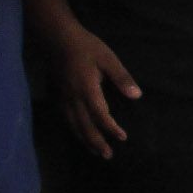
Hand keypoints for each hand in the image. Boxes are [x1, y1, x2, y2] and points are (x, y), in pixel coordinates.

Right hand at [53, 21, 139, 156]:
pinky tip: (79, 135)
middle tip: (107, 155)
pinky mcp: (56, 95)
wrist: (56, 37)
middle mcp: (73, 97)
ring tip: (94, 152)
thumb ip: (122, 78)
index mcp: (87, 89)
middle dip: (96, 142)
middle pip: (84, 125)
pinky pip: (64, 118)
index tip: (122, 138)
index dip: (111, 129)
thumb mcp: (108, 59)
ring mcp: (62, 97)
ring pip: (72, 124)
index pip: (100, 115)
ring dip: (84, 139)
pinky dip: (73, 130)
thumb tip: (136, 96)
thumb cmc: (86, 47)